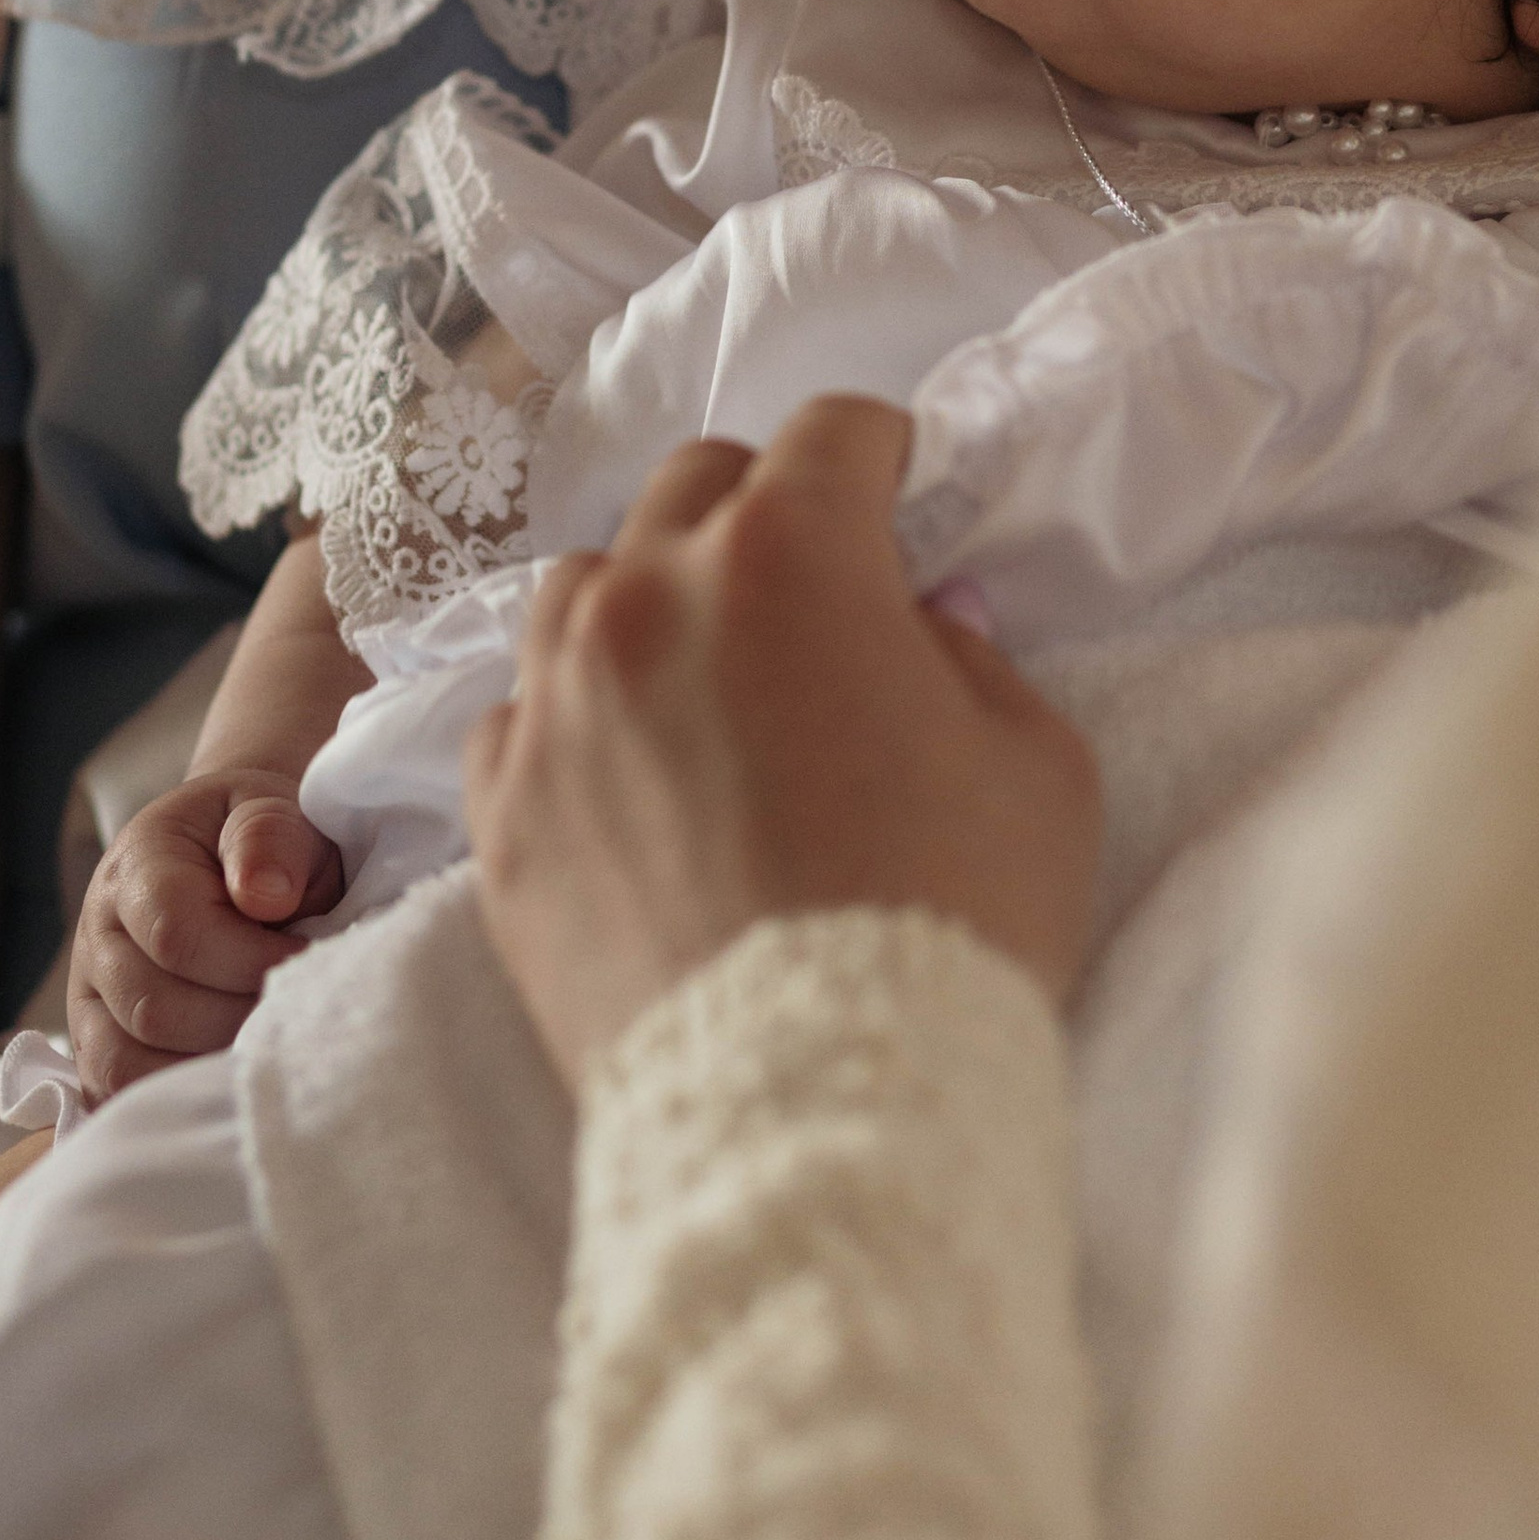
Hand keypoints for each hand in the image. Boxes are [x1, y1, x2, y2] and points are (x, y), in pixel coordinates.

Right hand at [65, 768, 347, 1099]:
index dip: (249, 958)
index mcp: (138, 863)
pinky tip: (227, 1074)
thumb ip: (270, 838)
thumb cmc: (265, 839)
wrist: (239, 851)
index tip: (307, 957)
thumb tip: (265, 896)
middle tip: (293, 1008)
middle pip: (155, 1008)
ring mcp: (90, 992)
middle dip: (238, 1017)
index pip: (176, 931)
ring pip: (130, 1062)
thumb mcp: (276, 811)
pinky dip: (173, 1094)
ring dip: (207, 1063)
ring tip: (265, 1040)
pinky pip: (116, 1091)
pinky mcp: (97, 1040)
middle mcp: (99, 931)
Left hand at [464, 397, 1103, 1086]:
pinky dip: (571, 719)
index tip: (901, 495)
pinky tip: (628, 772)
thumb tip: (922, 623)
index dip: (882, 456)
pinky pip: (516, 715)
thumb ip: (977, 660)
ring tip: (705, 675)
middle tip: (816, 590)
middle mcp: (649, 597)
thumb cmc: (953, 921)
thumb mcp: (1038, 766)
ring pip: (584, 583)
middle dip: (762, 511)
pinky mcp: (500, 811)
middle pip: (696, 484)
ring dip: (650, 599)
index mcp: (790, 555)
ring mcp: (555, 702)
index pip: (833, 432)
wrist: (813, 1107)